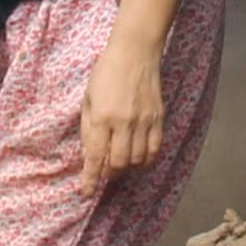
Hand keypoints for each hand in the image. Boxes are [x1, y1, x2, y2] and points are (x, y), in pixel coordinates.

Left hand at [77, 40, 167, 192]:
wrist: (136, 52)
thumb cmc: (106, 72)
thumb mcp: (88, 99)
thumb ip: (89, 128)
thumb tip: (90, 154)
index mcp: (102, 116)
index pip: (95, 156)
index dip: (90, 179)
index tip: (87, 193)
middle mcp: (124, 122)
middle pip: (118, 163)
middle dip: (109, 174)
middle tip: (104, 173)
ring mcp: (144, 121)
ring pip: (137, 160)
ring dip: (126, 168)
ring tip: (120, 165)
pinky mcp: (158, 118)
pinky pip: (154, 149)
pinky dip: (146, 161)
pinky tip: (138, 160)